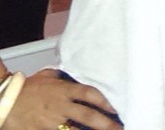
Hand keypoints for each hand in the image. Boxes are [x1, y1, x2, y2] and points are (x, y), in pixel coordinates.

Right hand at [5, 69, 120, 129]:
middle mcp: (60, 106)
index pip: (91, 94)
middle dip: (106, 124)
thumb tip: (78, 73)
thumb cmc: (26, 88)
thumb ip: (65, 77)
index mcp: (64, 90)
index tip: (117, 109)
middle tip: (120, 128)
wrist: (5, 99)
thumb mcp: (49, 77)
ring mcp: (50, 122)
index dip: (106, 102)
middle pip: (89, 116)